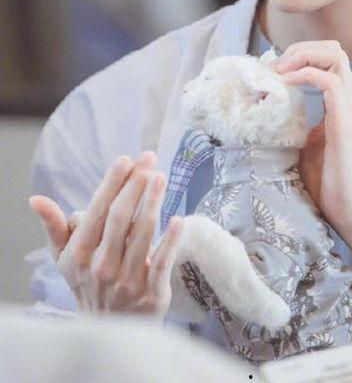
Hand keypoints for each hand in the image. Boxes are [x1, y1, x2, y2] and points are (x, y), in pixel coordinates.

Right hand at [29, 151, 182, 319]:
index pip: (98, 211)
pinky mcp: (152, 293)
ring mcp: (128, 281)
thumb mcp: (66, 257)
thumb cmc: (88, 282)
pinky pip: (162, 263)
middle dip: (135, 185)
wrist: (109, 329)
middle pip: (120, 218)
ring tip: (160, 177)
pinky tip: (178, 219)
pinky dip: (170, 241)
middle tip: (149, 158)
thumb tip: (36, 199)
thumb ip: (54, 226)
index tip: (125, 160)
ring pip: (141, 235)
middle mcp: (102, 266)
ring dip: (152, 203)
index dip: (112, 184)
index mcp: (82, 253)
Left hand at [269, 41, 351, 239]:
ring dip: (302, 57)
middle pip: (333, 49)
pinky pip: (329, 81)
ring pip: (334, 56)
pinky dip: (304, 74)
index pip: (329, 58)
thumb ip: (297, 119)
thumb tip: (269, 105)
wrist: (351, 209)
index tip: (273, 70)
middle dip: (300, 49)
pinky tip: (285, 84)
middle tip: (274, 67)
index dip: (301, 55)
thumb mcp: (306, 141)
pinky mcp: (347, 120)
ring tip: (279, 72)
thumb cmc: (328, 181)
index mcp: (344, 102)